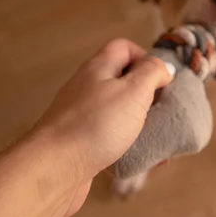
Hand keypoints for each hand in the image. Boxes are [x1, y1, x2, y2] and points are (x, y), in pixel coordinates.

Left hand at [32, 39, 172, 216]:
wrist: (52, 169)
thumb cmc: (96, 125)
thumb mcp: (133, 92)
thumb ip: (151, 73)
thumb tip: (163, 67)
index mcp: (99, 68)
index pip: (124, 47)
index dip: (145, 58)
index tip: (161, 80)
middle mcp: (87, 87)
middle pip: (122, 80)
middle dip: (146, 95)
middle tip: (163, 111)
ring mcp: (81, 115)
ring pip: (117, 110)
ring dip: (139, 122)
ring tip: (157, 138)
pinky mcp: (79, 141)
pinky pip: (109, 136)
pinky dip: (126, 144)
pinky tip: (138, 157)